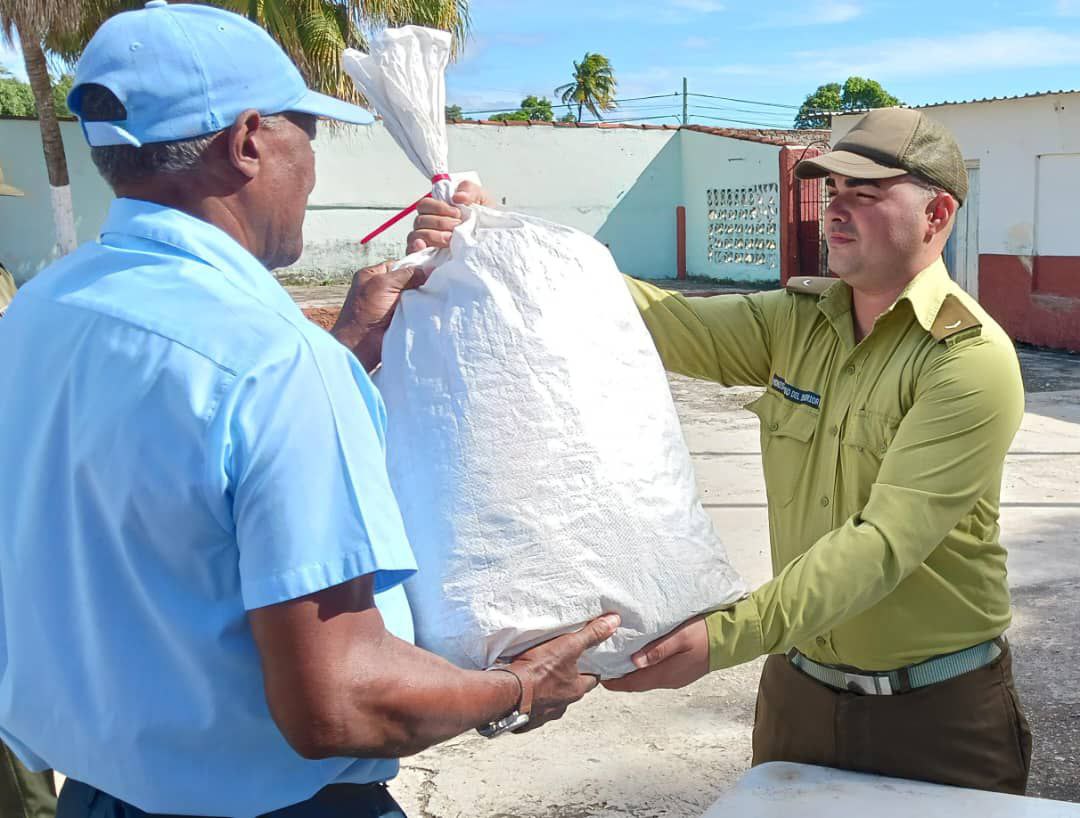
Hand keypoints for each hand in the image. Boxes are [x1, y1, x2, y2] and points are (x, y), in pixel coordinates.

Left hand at [331, 260, 428, 371]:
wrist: (362, 345)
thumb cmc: (366, 310)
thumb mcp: (384, 284)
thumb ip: (407, 274)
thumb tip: (429, 269)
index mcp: (372, 275)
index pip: (398, 265)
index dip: (414, 266)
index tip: (432, 268)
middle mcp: (381, 288)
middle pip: (408, 280)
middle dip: (421, 282)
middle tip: (438, 281)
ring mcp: (390, 305)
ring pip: (413, 295)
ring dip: (422, 297)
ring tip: (437, 294)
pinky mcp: (399, 318)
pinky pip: (415, 309)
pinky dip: (422, 309)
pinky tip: (433, 306)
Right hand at [406, 180, 490, 252]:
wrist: (493, 244)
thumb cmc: (485, 224)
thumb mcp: (482, 200)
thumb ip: (470, 190)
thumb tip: (457, 196)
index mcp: (439, 211)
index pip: (425, 205)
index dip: (439, 207)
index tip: (457, 213)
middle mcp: (430, 226)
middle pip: (420, 220)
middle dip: (440, 222)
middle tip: (457, 227)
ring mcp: (428, 242)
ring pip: (417, 235)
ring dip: (434, 235)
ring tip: (450, 240)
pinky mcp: (427, 259)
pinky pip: (413, 253)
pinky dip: (416, 248)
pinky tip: (425, 247)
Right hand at [506, 613, 619, 731]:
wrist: (508, 692)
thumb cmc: (539, 669)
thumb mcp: (568, 646)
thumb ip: (591, 634)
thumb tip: (614, 621)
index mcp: (576, 690)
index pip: (592, 680)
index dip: (590, 670)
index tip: (587, 662)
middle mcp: (563, 706)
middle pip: (571, 691)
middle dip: (568, 681)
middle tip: (561, 667)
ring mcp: (544, 715)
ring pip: (552, 702)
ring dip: (549, 692)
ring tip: (539, 678)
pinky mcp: (526, 720)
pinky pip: (532, 711)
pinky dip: (531, 702)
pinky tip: (524, 692)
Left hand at [601, 616, 709, 692]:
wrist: (731, 638)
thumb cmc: (704, 633)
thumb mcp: (680, 637)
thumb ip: (657, 650)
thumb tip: (634, 662)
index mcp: (666, 674)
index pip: (633, 683)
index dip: (615, 682)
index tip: (598, 675)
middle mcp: (669, 680)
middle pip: (637, 682)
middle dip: (620, 677)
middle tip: (603, 664)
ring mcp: (675, 677)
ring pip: (646, 678)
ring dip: (631, 672)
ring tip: (616, 659)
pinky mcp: (680, 672)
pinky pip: (656, 673)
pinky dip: (643, 669)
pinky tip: (637, 657)